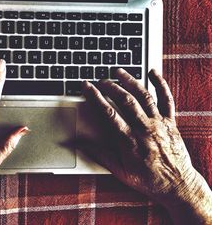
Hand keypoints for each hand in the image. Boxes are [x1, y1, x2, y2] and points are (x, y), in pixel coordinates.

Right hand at [80, 69, 211, 224]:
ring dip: (130, 81)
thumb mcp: (120, 171)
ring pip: (144, 96)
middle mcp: (145, 129)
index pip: (109, 113)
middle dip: (111, 86)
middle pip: (126, 100)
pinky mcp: (171, 122)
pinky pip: (167, 99)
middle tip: (101, 80)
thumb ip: (100, 155)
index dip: (95, 97)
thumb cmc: (148, 180)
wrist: (177, 185)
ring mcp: (159, 123)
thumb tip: (80, 144)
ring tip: (119, 72)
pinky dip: (161, 84)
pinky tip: (154, 73)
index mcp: (130, 140)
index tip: (87, 87)